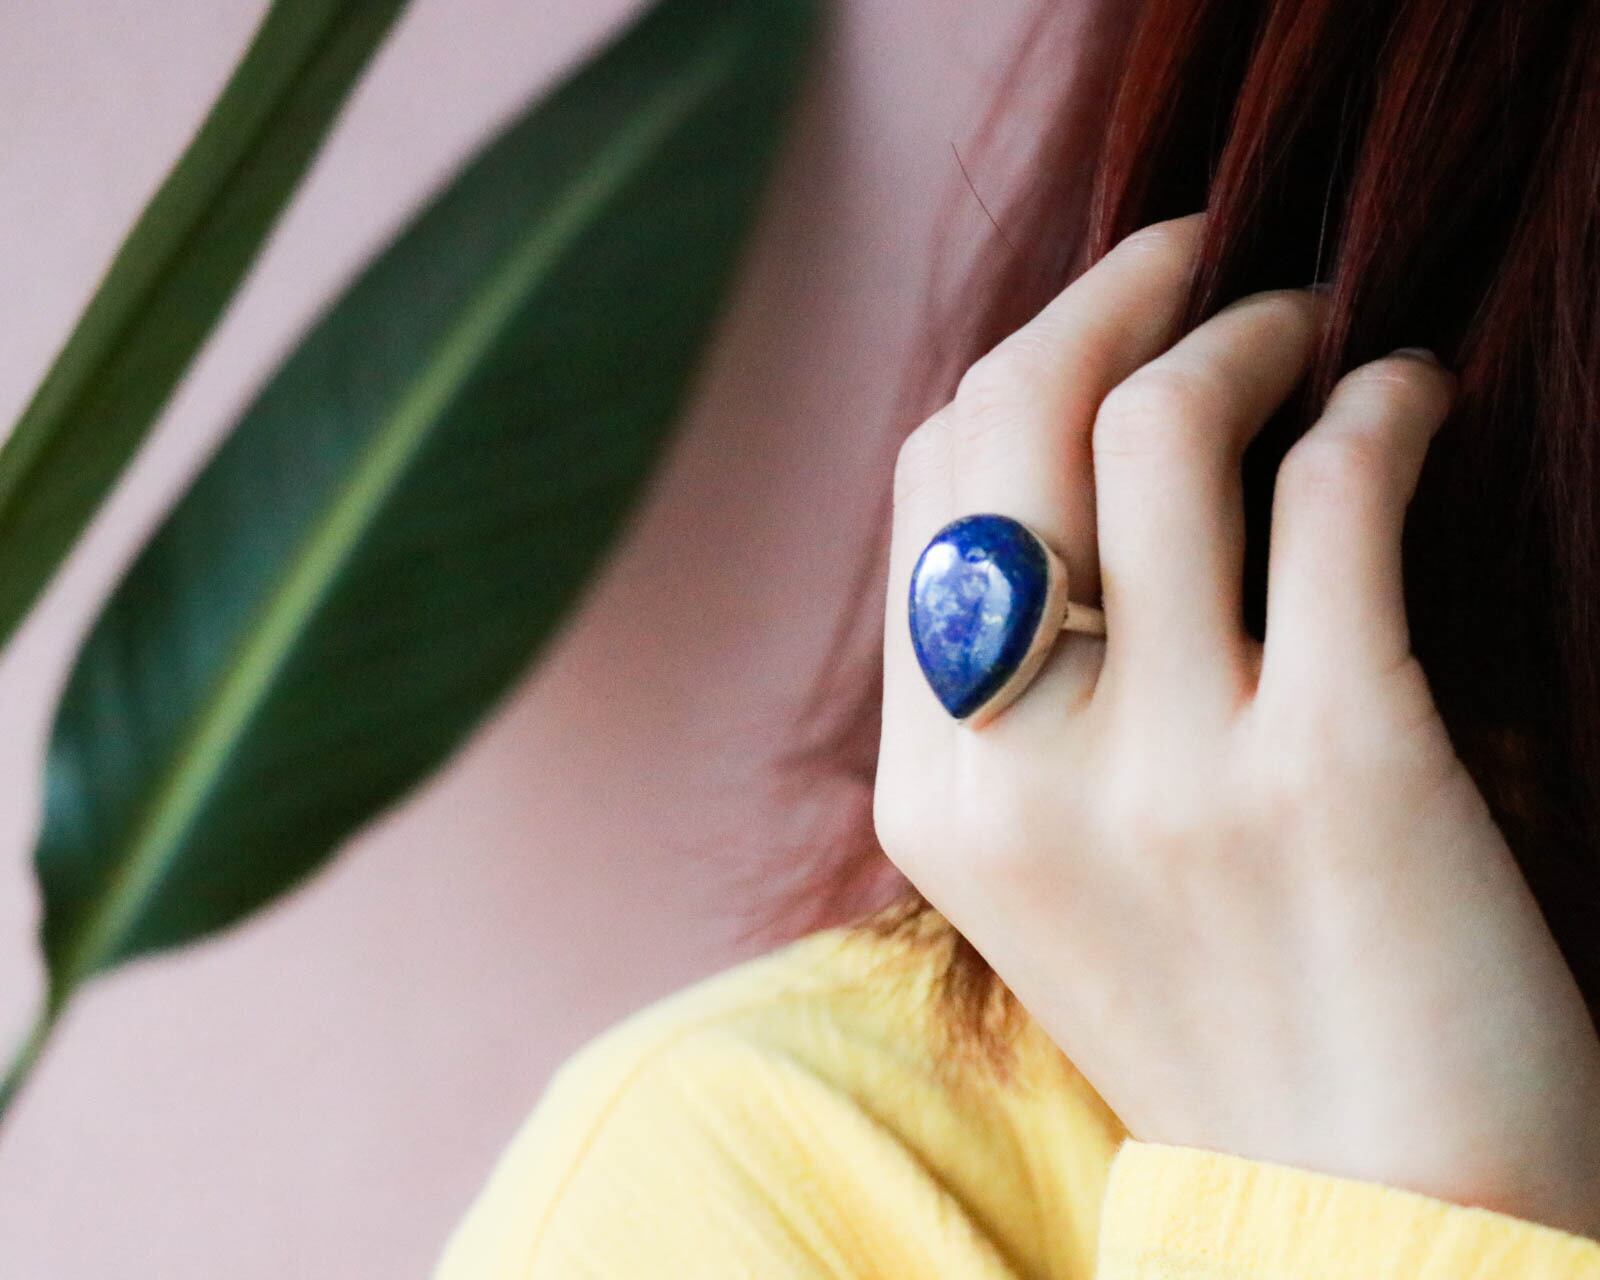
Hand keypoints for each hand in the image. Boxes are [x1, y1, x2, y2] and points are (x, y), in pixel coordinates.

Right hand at [874, 212, 1599, 1238]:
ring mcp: (1169, 765)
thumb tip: (1062, 470)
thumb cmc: (1227, 1016)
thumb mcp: (1052, 865)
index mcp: (934, 789)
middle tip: (1199, 257)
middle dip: (1110, 295)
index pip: (930, 485)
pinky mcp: (1336, 760)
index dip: (1018, 365)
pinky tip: (1411, 399)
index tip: (1107, 325)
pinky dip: (1381, 401)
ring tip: (1315, 327)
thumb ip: (1021, 688)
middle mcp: (1020, 765)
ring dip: (1255, 329)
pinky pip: (1337, 490)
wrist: (1373, 1200)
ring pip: (1161, 424)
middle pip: (1010, 419)